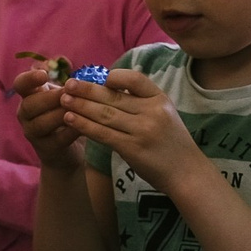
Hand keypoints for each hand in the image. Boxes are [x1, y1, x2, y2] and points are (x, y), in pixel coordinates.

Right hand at [15, 65, 88, 170]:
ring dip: (59, 114)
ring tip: (77, 108)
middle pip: (29, 104)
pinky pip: (56, 140)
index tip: (43, 74)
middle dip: (49, 98)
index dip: (29, 79)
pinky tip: (83, 126)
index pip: (20, 84)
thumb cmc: (66, 116)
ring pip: (40, 123)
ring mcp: (33, 133)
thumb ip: (67, 84)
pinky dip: (69, 132)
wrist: (68, 151)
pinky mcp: (46, 149)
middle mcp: (26, 115)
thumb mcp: (65, 97)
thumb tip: (74, 66)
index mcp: (29, 97)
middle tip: (69, 92)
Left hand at [59, 69, 204, 192]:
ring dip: (80, 105)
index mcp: (160, 99)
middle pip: (113, 96)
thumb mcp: (164, 115)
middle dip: (87, 89)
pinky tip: (70, 119)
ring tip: (63, 100)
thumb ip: (142, 102)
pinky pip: (102, 133)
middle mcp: (152, 112)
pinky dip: (84, 125)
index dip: (114, 76)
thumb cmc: (172, 144)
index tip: (97, 77)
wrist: (186, 174)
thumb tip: (110, 87)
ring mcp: (142, 130)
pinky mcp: (131, 148)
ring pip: (104, 113)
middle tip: (68, 83)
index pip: (135, 79)